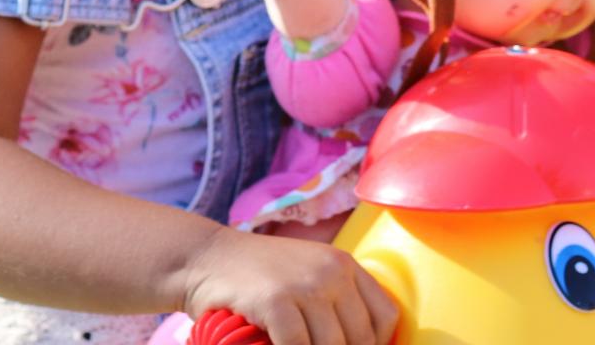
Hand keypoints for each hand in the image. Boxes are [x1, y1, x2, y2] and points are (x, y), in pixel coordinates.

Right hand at [183, 225, 396, 344]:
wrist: (208, 259)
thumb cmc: (259, 277)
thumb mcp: (306, 277)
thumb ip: (335, 302)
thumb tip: (360, 343)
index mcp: (344, 264)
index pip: (386, 317)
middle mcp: (331, 270)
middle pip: (361, 339)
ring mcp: (304, 284)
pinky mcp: (277, 301)